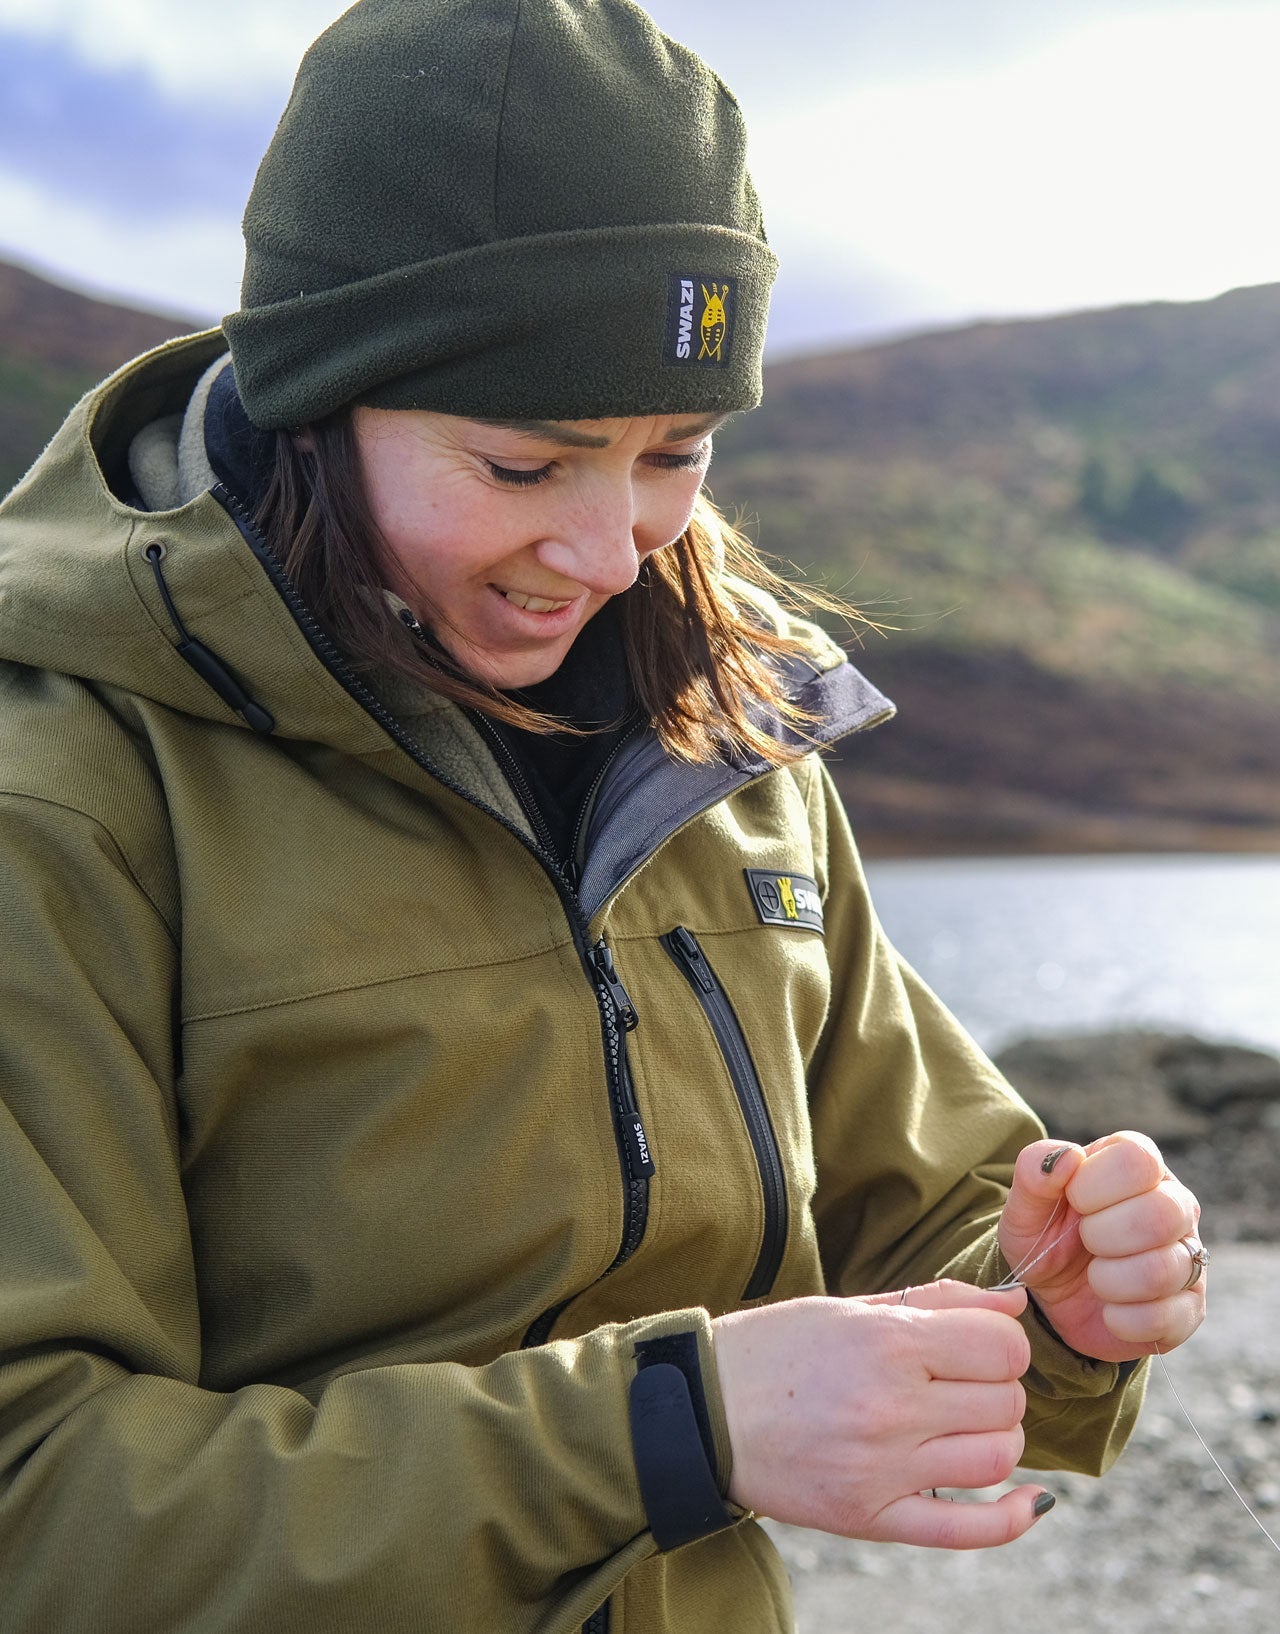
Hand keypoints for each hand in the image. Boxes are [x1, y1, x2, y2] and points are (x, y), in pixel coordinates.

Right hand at [712, 1282, 1053, 1547]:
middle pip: (1006, 1402)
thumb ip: (938, 1301)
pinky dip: (1009, 1518)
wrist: (703, 1411)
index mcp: (887, 1342)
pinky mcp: (871, 1517)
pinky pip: (966, 1529)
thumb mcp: (850, 1307)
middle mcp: (892, 1406)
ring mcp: (883, 1468)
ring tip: (962, 1427)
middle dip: (998, 1388)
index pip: (1003, 1346)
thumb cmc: (777, 1349)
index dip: (1003, 1343)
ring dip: (995, 1440)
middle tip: (963, 1383)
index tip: (979, 1344)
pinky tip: (1024, 1501)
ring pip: (996, 1458)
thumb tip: (1015, 1303)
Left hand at [998, 1131, 1205, 1362]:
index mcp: (1138, 1165)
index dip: (1093, 1185)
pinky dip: (1122, 1320)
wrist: (1054, 1297)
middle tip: (1085, 1241)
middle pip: (1163, 1214)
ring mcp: (1189, 1256)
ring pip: (1164, 1270)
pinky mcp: (1190, 1308)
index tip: (1073, 1201)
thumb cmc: (1046, 1236)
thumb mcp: (1026, 1202)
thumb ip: (1035, 1169)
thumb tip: (1069, 1156)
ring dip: (1109, 1280)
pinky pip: (1166, 1319)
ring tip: (1095, 1276)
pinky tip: (1109, 1310)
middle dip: (1102, 1235)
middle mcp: (1175, 1204)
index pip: (1137, 1160)